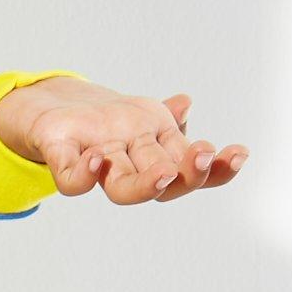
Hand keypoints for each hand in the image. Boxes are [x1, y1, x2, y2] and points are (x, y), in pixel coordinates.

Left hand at [0, 78, 247, 203]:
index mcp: (155, 156)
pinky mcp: (60, 153)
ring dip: (145, 183)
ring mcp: (97, 162)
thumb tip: (184, 104)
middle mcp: (129, 165)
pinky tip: (96, 159)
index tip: (240, 152)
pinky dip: (83, 174)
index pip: (192, 170)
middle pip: (163, 181)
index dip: (218, 169)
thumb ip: (168, 118)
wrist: (50, 110)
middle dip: (187, 173)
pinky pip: (70, 177)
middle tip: (204, 156)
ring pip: (122, 187)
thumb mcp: (143, 116)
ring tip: (163, 173)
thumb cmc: (107, 124)